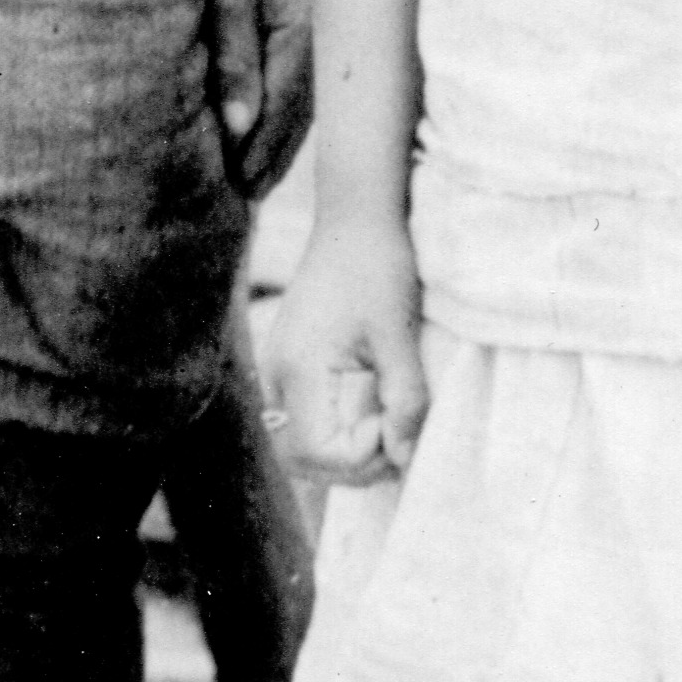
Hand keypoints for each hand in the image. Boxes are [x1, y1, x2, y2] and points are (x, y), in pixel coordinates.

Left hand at [208, 0, 314, 193]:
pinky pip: (315, 82)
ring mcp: (335, 39)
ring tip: (256, 177)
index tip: (231, 195)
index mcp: (302, 43)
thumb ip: (235, 55)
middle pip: (297, 124)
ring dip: (282, 141)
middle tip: (242, 199)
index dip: (252, 160)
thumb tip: (236, 126)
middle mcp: (327, 50)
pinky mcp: (332, 25)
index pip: (276, 122)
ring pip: (309, 107)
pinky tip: (280, 124)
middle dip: (267, 161)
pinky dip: (294, 111)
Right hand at [264, 205, 427, 485]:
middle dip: (351, 464)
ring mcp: (277, 368)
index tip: (396, 424)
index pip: (315, 451)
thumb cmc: (378, 267)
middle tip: (395, 435)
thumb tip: (405, 456)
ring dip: (341, 451)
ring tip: (384, 425)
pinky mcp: (288, 361)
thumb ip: (404, 398)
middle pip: (299, 458)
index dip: (360, 456)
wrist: (355, 216)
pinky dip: (332, 430)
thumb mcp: (399, 333)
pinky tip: (368, 411)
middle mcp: (276, 373)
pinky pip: (301, 418)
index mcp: (299, 367)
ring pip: (297, 443)